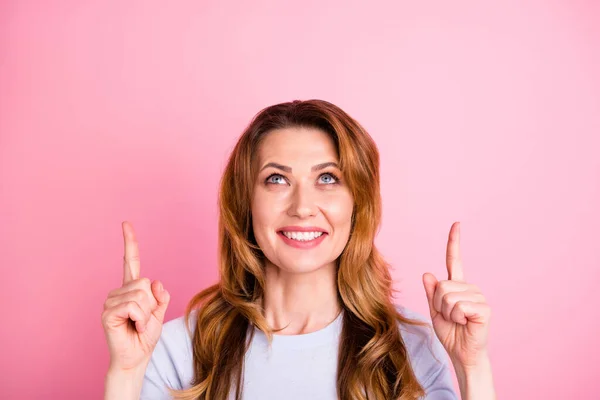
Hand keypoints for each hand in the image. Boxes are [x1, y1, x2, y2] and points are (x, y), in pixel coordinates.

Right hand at [101, 221, 169, 371]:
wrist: (136, 357)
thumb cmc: (145, 336)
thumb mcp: (160, 313)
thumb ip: (160, 296)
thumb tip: (155, 281)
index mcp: (132, 288)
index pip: (131, 261)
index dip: (129, 243)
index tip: (126, 223)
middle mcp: (119, 292)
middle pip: (145, 283)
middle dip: (152, 304)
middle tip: (144, 319)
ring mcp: (111, 301)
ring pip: (141, 295)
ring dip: (146, 314)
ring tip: (138, 324)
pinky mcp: (107, 312)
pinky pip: (133, 306)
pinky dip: (141, 318)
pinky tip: (134, 327)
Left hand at [422, 222, 491, 368]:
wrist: (463, 354)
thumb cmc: (451, 333)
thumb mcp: (435, 311)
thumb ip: (431, 293)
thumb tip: (427, 273)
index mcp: (457, 286)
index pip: (455, 260)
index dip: (454, 242)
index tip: (456, 224)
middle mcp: (469, 288)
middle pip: (441, 286)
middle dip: (438, 304)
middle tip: (449, 317)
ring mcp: (478, 297)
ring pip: (447, 296)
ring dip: (447, 313)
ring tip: (458, 321)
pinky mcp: (483, 308)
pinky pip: (458, 306)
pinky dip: (456, 318)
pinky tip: (465, 324)